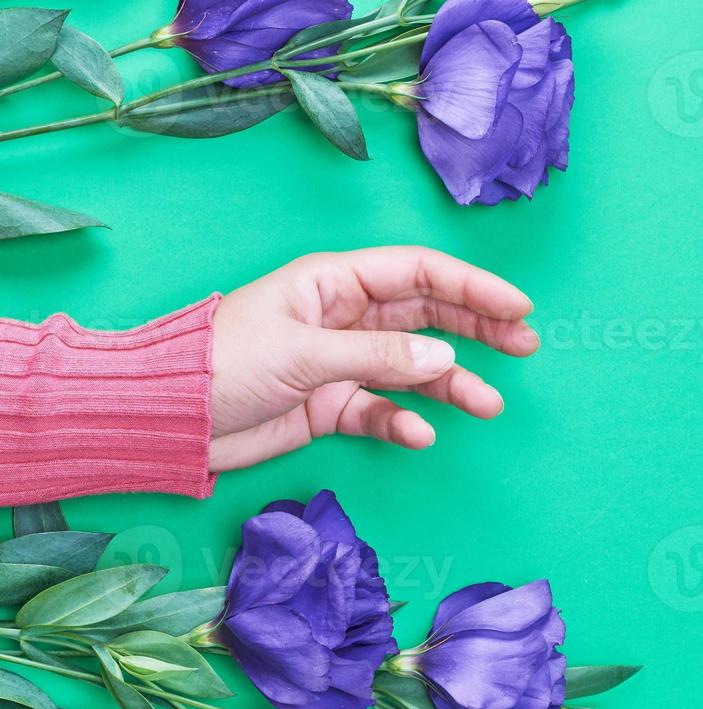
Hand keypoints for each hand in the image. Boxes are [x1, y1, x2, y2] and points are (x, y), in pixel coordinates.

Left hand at [208, 247, 538, 471]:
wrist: (171, 419)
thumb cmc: (224, 364)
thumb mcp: (306, 353)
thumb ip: (380, 356)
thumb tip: (446, 360)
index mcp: (336, 282)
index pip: (419, 273)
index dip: (472, 285)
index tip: (517, 307)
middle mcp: (346, 316)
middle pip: (428, 314)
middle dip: (477, 328)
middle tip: (524, 345)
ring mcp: (343, 362)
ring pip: (413, 367)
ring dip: (452, 384)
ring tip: (489, 405)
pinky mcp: (332, 404)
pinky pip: (382, 410)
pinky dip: (402, 422)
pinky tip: (418, 435)